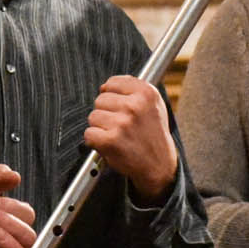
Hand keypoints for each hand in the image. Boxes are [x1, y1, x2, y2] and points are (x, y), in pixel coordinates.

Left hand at [83, 76, 177, 203]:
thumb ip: (133, 89)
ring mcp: (122, 123)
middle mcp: (135, 106)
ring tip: (116, 135)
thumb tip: (106, 85)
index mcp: (146, 93)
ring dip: (100, 127)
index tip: (119, 106)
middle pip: (100, 100)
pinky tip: (109, 144)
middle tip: (121, 126)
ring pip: (93, 117)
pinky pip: (89, 134)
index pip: (113, 83)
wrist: (159, 165)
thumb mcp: (154, 104)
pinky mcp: (110, 141)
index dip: (112, 95)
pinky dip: (95, 141)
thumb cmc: (153, 134)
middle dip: (106, 113)